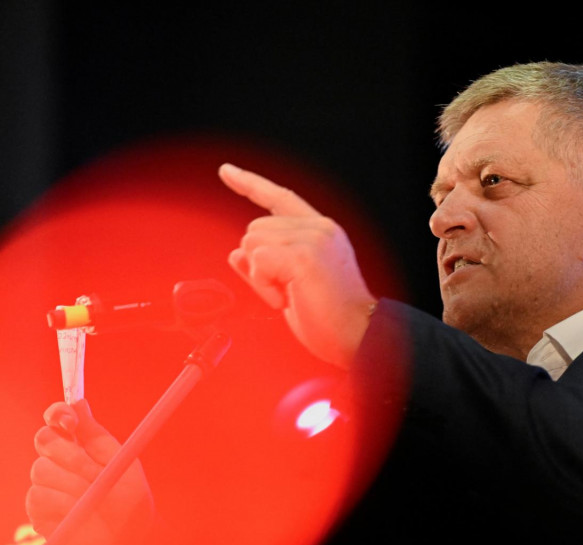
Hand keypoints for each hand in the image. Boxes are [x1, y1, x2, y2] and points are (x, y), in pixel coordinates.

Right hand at [26, 400, 154, 544]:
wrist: (128, 543)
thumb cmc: (130, 503)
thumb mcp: (120, 463)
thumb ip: (97, 435)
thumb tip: (79, 402)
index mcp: (80, 444)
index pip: (57, 418)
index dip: (58, 414)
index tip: (70, 422)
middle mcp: (58, 461)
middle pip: (44, 439)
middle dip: (69, 454)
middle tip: (93, 472)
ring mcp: (46, 484)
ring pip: (41, 470)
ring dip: (73, 485)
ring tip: (95, 501)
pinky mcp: (38, 510)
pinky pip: (38, 496)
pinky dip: (63, 505)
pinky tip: (80, 516)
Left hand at [219, 163, 376, 368]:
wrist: (357, 334)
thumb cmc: (329, 317)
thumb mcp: (290, 286)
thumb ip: (263, 266)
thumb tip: (236, 254)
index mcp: (320, 231)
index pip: (279, 198)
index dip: (250, 184)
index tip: (226, 171)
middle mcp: (319, 227)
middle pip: (254, 229)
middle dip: (258, 265)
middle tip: (286, 291)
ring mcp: (313, 238)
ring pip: (252, 243)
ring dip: (260, 277)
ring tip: (289, 294)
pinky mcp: (303, 255)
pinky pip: (258, 261)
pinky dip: (263, 285)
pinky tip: (286, 298)